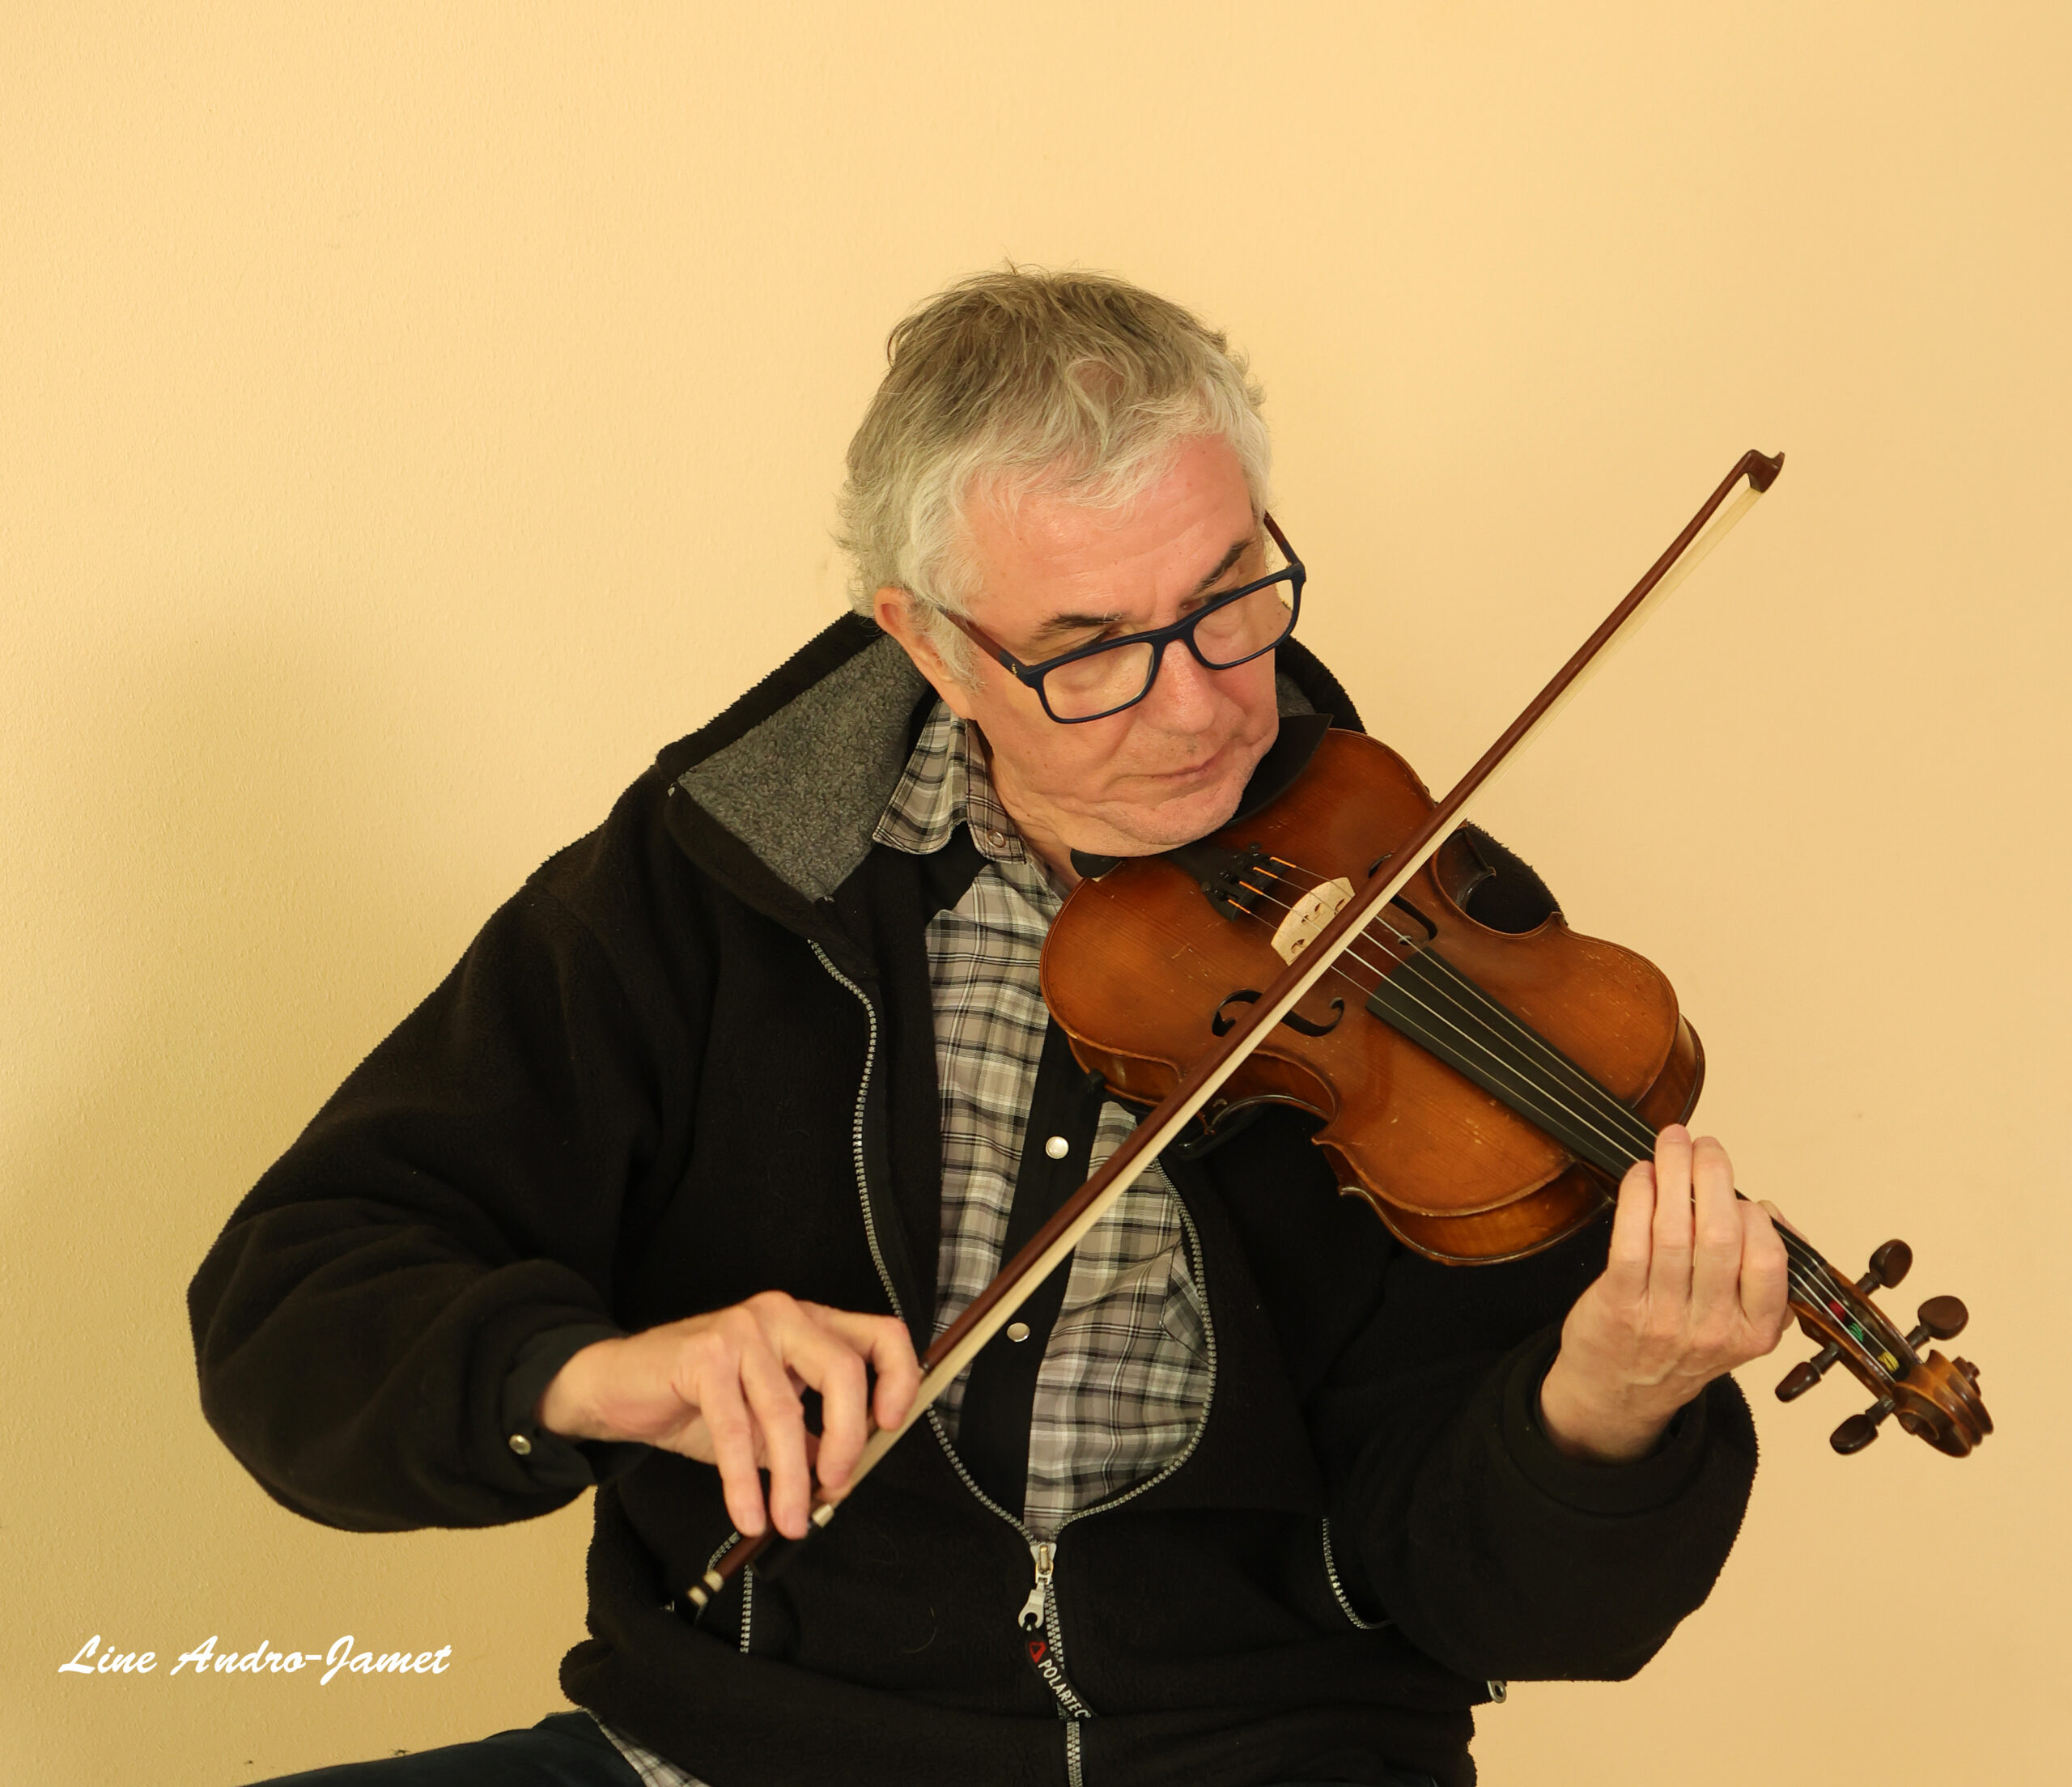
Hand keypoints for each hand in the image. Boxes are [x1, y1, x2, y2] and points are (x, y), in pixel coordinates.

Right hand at [535, 1293, 920, 1538]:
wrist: (616, 1385)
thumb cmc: (696, 1398)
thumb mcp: (764, 1418)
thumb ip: (809, 1436)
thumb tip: (843, 1477)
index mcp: (809, 1323)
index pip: (881, 1334)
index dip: (899, 1378)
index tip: (891, 1426)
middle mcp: (783, 1315)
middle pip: (844, 1370)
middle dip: (848, 1439)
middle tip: (836, 1487)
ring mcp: (744, 1330)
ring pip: (785, 1410)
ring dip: (791, 1479)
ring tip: (790, 1521)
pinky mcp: (705, 1355)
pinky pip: (735, 1429)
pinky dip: (744, 1482)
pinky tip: (749, 1514)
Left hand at [1538, 1125, 1790, 1462]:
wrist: (1621, 1391)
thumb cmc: (1680, 1342)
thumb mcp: (1739, 1326)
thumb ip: (1760, 1275)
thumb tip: (1766, 1211)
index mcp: (1754, 1331)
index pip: (1768, 1259)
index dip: (1755, 1214)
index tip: (1741, 1192)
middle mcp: (1712, 1328)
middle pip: (1718, 1234)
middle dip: (1711, 1174)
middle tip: (1703, 1144)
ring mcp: (1663, 1317)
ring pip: (1674, 1229)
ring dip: (1673, 1172)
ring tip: (1672, 1142)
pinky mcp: (1619, 1303)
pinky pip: (1632, 1238)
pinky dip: (1638, 1196)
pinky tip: (1641, 1175)